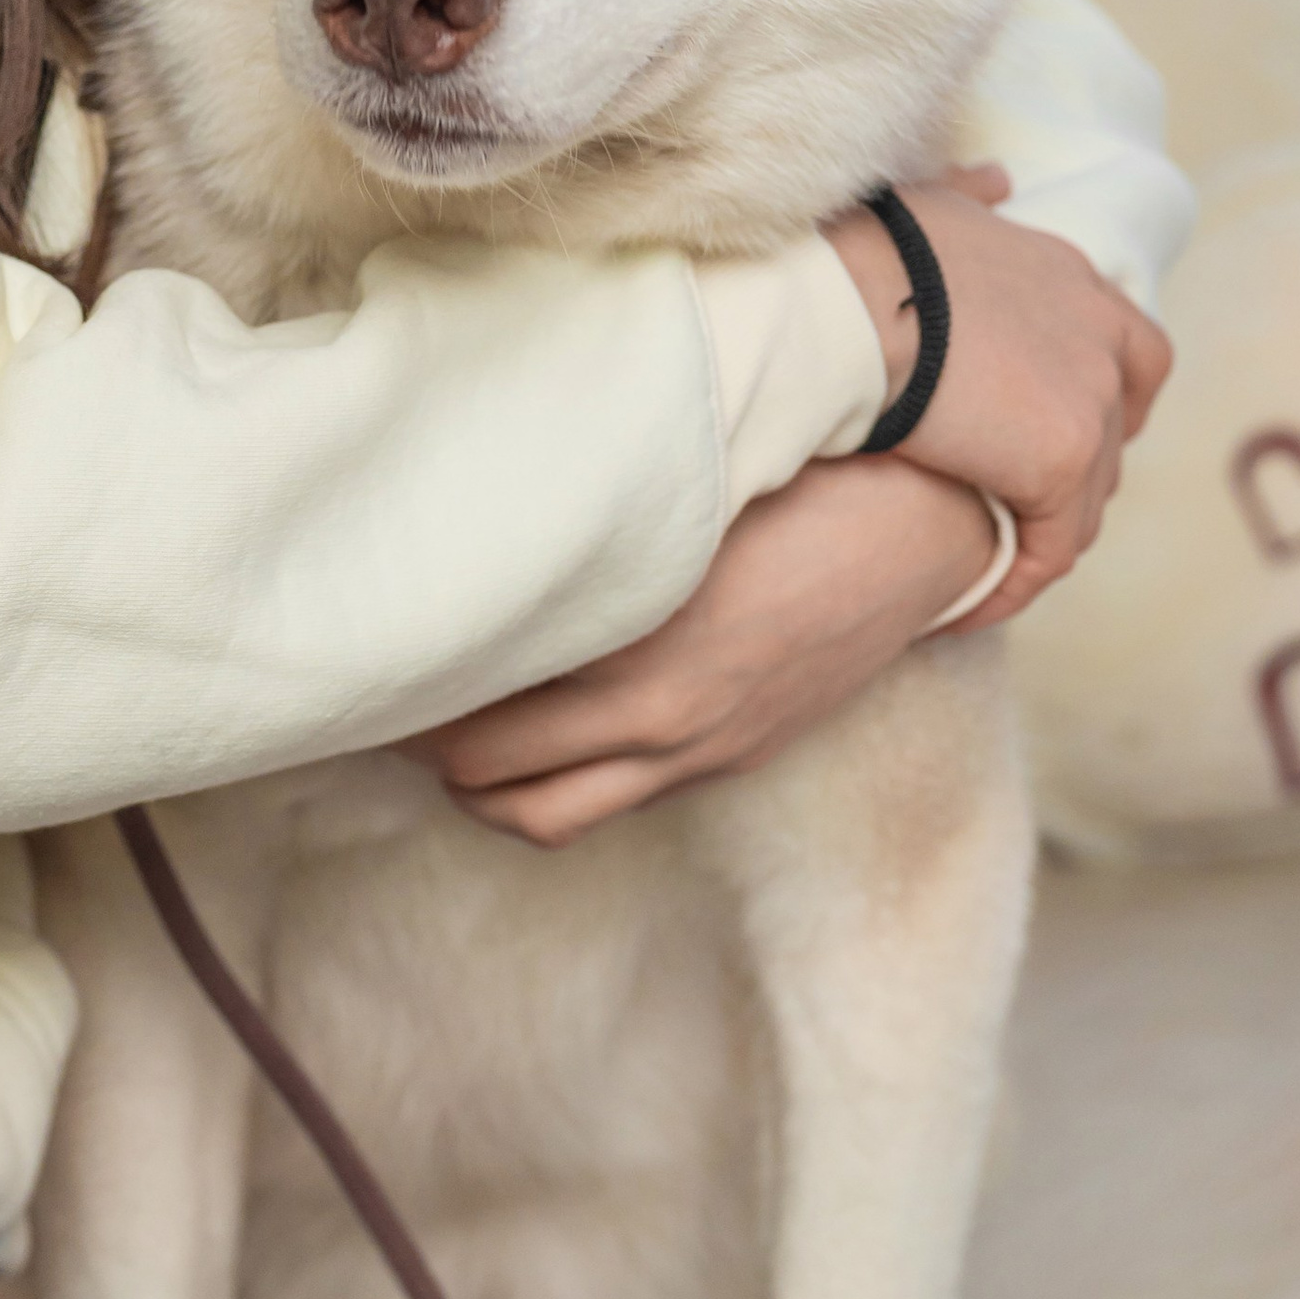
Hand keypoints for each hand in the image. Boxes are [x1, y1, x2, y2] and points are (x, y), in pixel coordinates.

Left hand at [395, 456, 1001, 846]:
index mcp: (637, 652)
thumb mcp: (677, 497)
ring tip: (438, 729)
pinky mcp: (729, 758)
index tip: (366, 654)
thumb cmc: (800, 481)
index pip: (475, 711)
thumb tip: (468, 522)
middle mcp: (660, 722)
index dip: (408, 690)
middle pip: (488, 780)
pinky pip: (610, 798)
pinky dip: (550, 781)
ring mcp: (697, 753)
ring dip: (481, 785)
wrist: (932, 531)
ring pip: (543, 817)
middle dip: (422, 748)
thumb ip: (579, 532)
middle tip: (381, 695)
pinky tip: (529, 728)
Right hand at [821, 172, 1169, 621]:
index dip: (1100, 392)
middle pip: (1119, 424)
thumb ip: (972, 197)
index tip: (1050, 426)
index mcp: (1070, 278)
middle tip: (1019, 505)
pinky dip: (1016, 580)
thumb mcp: (931, 204)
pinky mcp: (1065, 459)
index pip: (1126, 348)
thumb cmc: (867, 250)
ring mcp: (1091, 398)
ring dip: (1040, 533)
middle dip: (1080, 468)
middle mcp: (1100, 334)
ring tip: (984, 565)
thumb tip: (997, 179)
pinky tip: (968, 606)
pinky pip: (1050, 546)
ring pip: (1086, 495)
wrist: (852, 295)